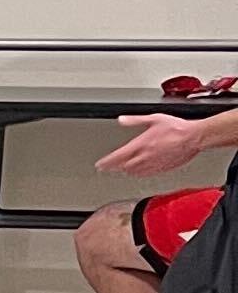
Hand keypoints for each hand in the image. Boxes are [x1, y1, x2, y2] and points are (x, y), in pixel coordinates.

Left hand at [100, 108, 235, 176]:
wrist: (194, 138)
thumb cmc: (177, 128)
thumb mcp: (153, 118)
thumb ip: (135, 121)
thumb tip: (121, 120)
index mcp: (140, 145)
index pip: (117, 157)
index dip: (106, 163)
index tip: (99, 165)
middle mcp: (145, 157)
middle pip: (124, 167)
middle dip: (115, 168)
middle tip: (108, 167)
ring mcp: (154, 165)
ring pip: (134, 173)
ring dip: (127, 171)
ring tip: (122, 169)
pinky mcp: (162, 169)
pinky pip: (147, 174)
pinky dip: (140, 173)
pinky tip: (139, 171)